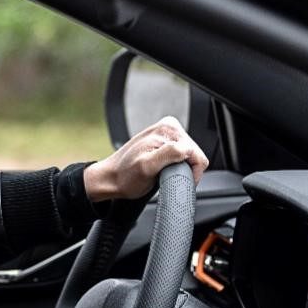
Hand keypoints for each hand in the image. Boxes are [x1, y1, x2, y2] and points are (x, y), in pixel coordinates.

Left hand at [83, 117, 208, 202]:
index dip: (190, 172)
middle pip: (194, 154)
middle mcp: (169, 127)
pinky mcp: (165, 142)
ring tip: (160, 172)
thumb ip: (169, 154)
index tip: (173, 179)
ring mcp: (167, 133)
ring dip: (178, 168)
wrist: (110, 178)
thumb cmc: (125, 176)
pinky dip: (174, 166)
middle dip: (183, 169)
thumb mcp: (147, 167)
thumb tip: (186, 149)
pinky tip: (161, 169)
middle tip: (163, 175)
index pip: (197, 154)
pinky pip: (182, 157)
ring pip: (189, 157)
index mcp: (168, 129)